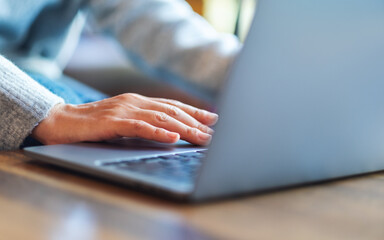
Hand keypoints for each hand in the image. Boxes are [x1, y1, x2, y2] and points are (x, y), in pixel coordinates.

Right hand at [32, 93, 217, 145]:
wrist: (61, 122)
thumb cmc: (94, 124)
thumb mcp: (124, 120)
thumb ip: (145, 122)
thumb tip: (170, 132)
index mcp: (139, 101)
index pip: (173, 106)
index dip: (195, 112)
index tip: (214, 119)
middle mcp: (135, 102)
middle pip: (172, 112)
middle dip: (196, 123)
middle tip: (214, 134)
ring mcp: (124, 110)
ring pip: (161, 118)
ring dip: (184, 129)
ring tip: (202, 138)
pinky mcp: (112, 122)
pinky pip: (139, 126)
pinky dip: (157, 132)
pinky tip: (171, 138)